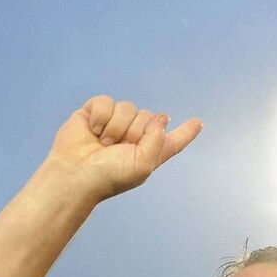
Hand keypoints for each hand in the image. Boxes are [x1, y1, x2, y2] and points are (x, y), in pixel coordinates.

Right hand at [43, 95, 202, 201]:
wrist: (77, 174)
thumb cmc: (110, 176)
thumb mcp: (143, 164)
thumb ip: (157, 140)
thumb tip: (161, 116)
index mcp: (150, 152)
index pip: (172, 140)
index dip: (186, 132)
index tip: (199, 123)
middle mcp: (135, 136)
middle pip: (149, 116)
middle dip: (135, 131)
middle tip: (118, 148)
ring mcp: (115, 123)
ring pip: (128, 108)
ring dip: (116, 126)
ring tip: (103, 143)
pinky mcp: (95, 113)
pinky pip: (106, 101)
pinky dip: (101, 115)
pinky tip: (93, 130)